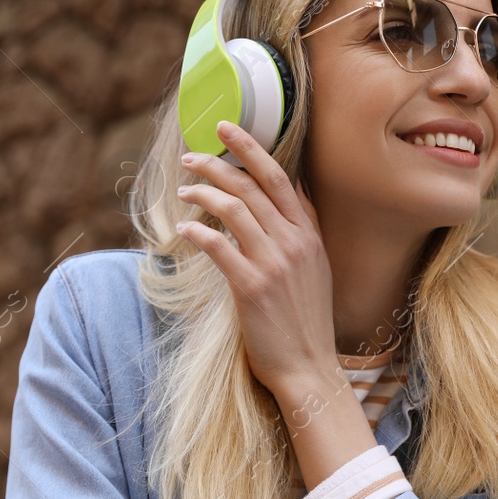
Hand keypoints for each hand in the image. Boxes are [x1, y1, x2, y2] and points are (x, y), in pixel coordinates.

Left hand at [175, 120, 335, 395]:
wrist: (308, 367)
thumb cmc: (304, 322)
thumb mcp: (314, 271)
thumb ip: (298, 236)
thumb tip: (279, 204)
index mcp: (309, 235)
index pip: (280, 178)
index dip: (251, 149)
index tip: (227, 130)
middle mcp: (295, 243)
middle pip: (252, 186)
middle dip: (218, 163)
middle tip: (192, 156)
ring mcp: (275, 264)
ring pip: (234, 208)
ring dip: (204, 192)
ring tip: (183, 189)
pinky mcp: (252, 287)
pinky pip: (219, 246)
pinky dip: (198, 232)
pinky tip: (184, 229)